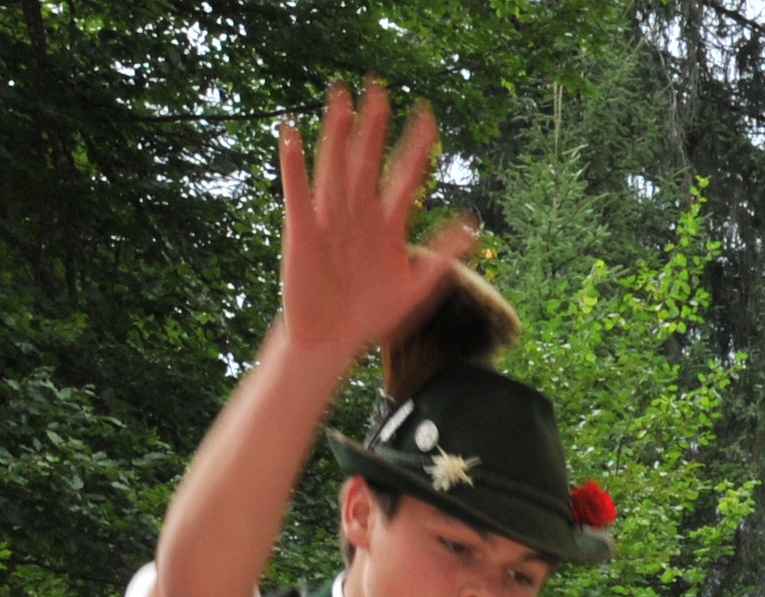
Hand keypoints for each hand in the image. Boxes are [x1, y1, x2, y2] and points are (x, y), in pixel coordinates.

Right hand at [272, 82, 479, 370]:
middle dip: (374, 127)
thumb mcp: (416, 288)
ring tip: (341, 99)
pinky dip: (294, 165)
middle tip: (380, 88)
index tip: (429, 116)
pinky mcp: (303, 230)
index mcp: (387, 224)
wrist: (331, 340)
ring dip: (337, 134)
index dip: (417, 148)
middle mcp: (358, 213)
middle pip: (368, 161)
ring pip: (335, 166)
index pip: (405, 176)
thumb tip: (472, 223)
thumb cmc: (371, 315)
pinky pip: (298, 192)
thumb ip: (444, 256)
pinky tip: (292, 135)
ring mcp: (330, 219)